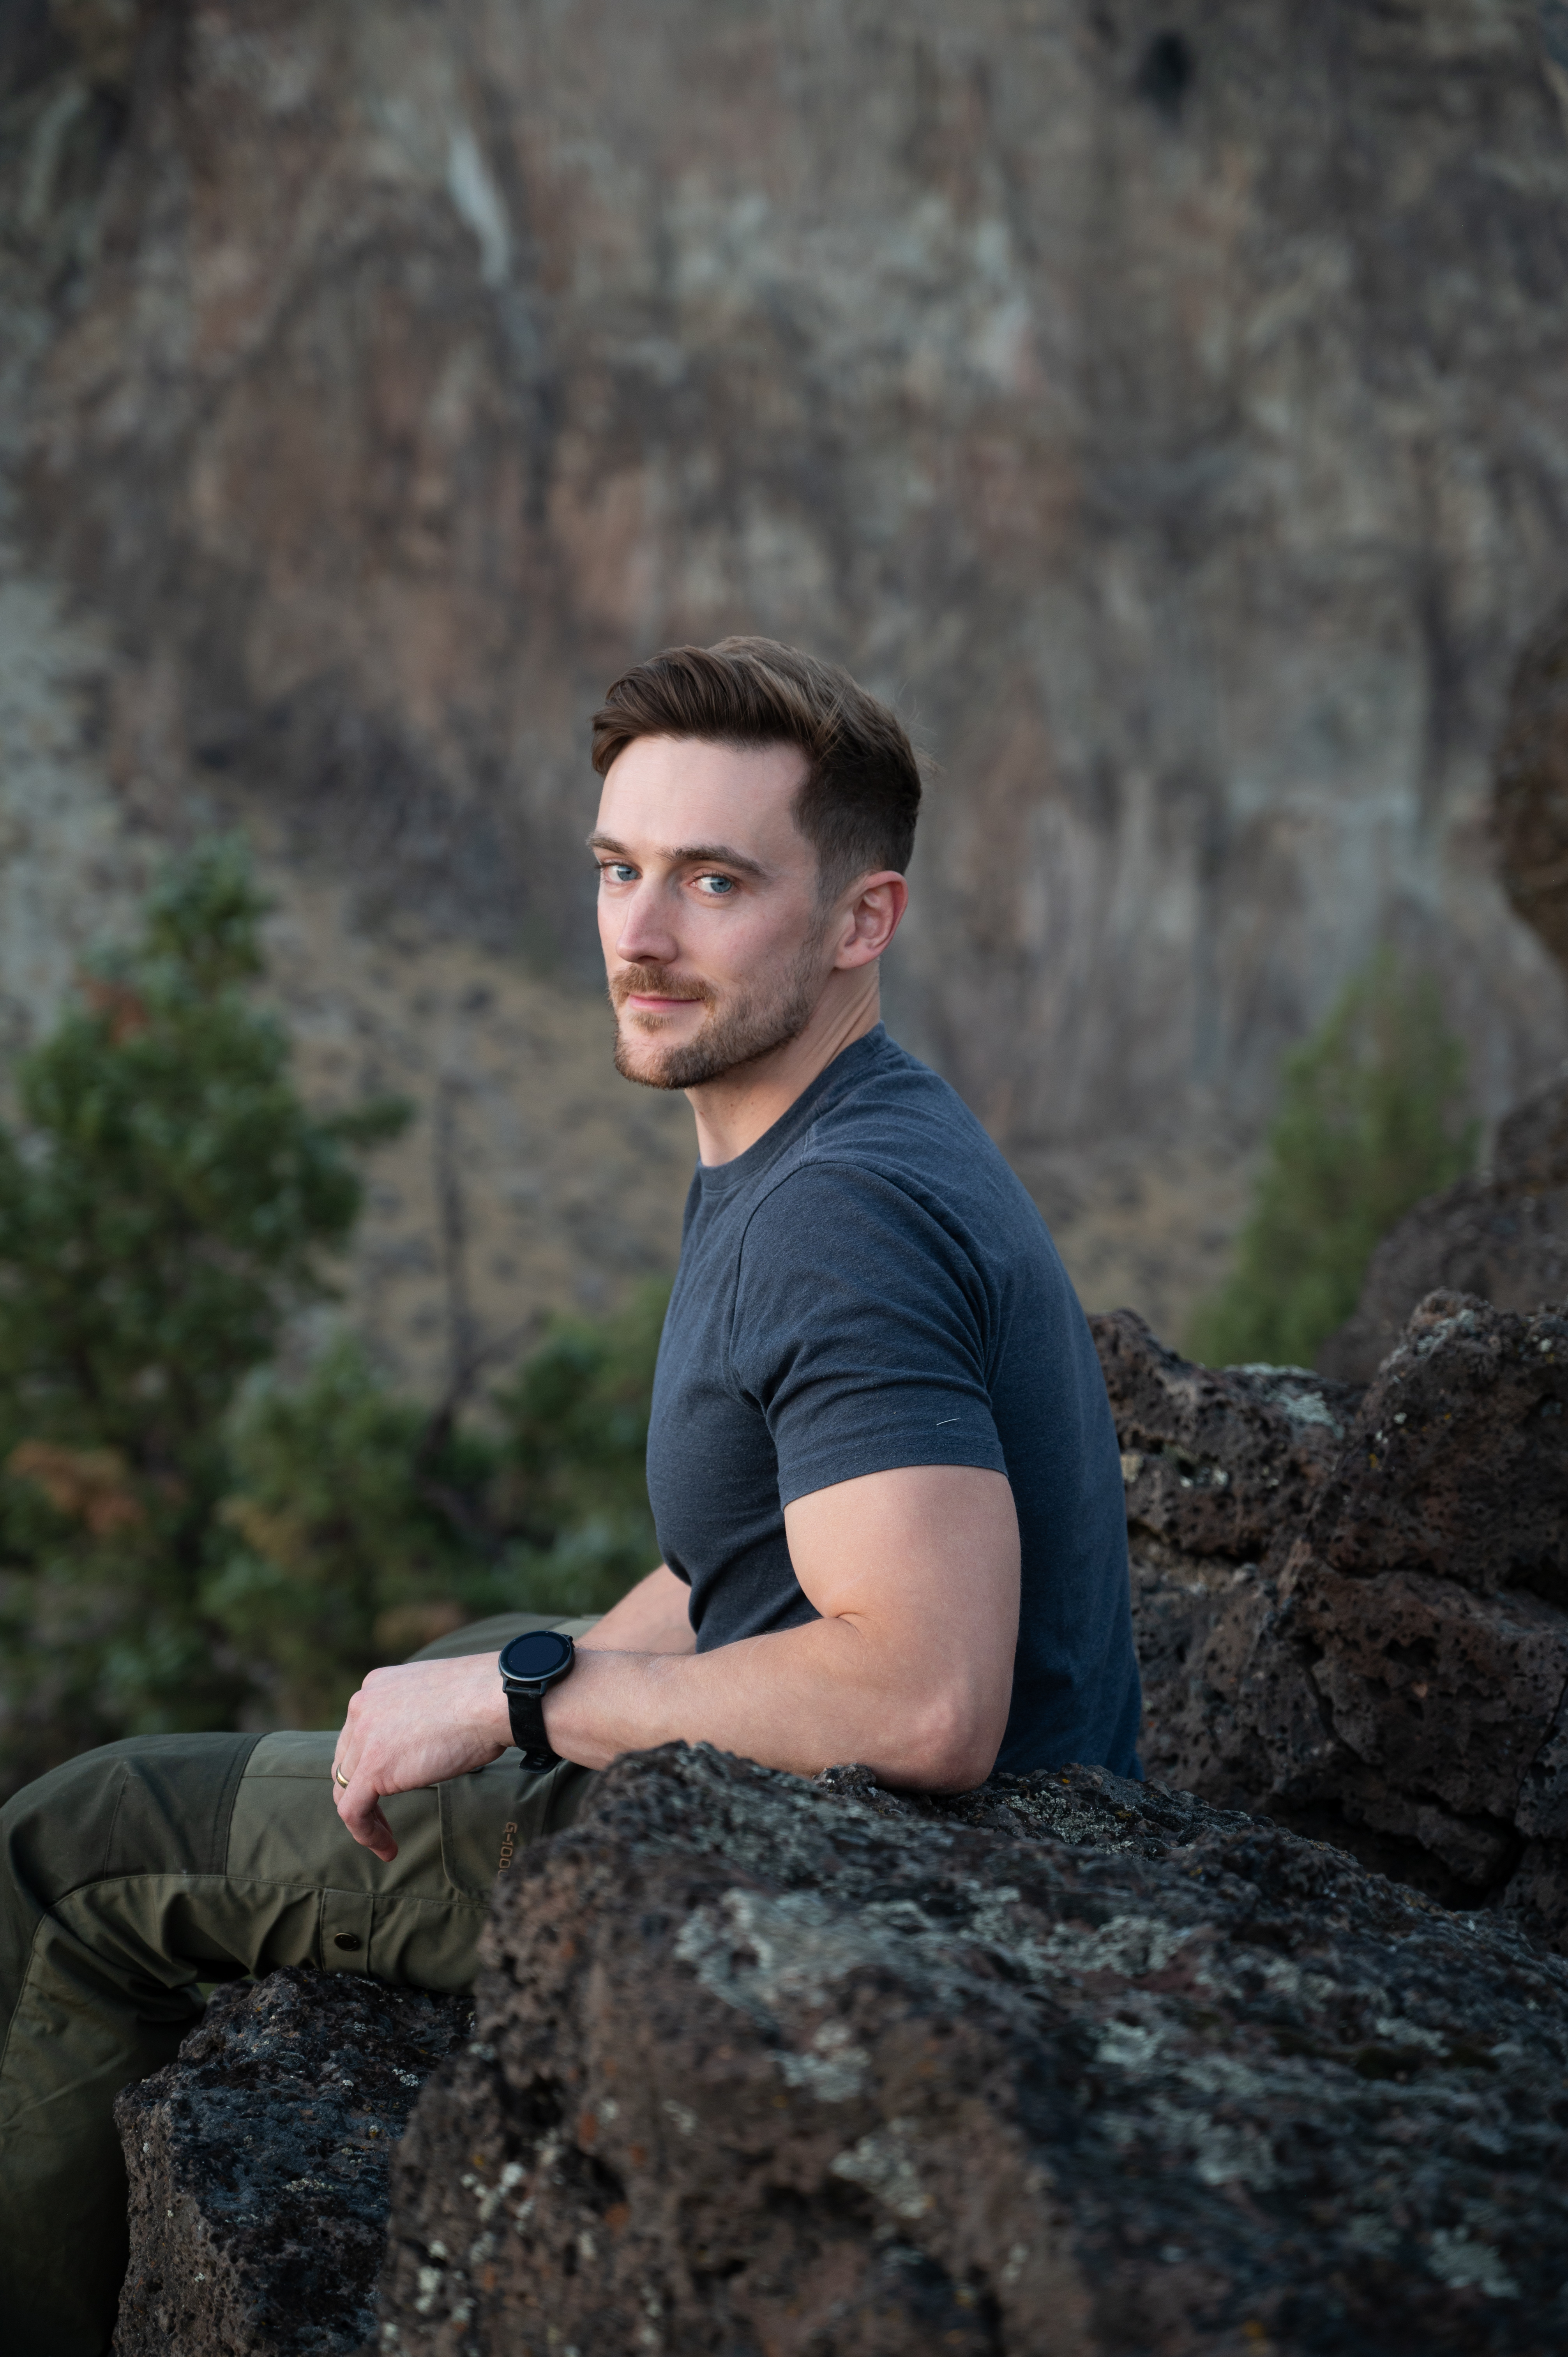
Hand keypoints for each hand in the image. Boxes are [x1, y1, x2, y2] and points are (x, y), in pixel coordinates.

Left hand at [331, 1654, 512, 1860]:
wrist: (493, 1699)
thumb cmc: (483, 1699)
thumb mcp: (436, 1699)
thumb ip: (415, 1717)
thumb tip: (423, 1746)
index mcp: (376, 1687)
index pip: (358, 1733)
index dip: (368, 1764)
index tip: (391, 1785)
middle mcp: (362, 1707)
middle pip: (347, 1761)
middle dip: (362, 1791)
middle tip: (384, 1816)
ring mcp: (364, 1736)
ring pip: (345, 1788)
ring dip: (365, 1817)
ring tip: (386, 1838)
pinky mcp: (373, 1767)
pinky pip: (353, 1811)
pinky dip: (366, 1834)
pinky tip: (388, 1848)